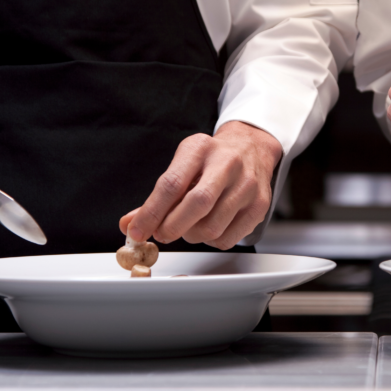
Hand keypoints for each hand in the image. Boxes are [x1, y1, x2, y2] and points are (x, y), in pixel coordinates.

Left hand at [119, 121, 282, 249]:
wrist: (251, 149)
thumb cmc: (211, 160)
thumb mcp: (182, 166)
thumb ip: (156, 197)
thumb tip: (130, 224)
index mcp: (201, 149)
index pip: (172, 184)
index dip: (151, 212)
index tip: (138, 230)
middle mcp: (228, 164)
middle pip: (197, 204)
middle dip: (172, 227)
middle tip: (162, 234)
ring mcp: (247, 185)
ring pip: (212, 227)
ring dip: (192, 235)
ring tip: (189, 227)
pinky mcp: (260, 205)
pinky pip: (228, 238)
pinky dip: (211, 241)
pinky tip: (210, 227)